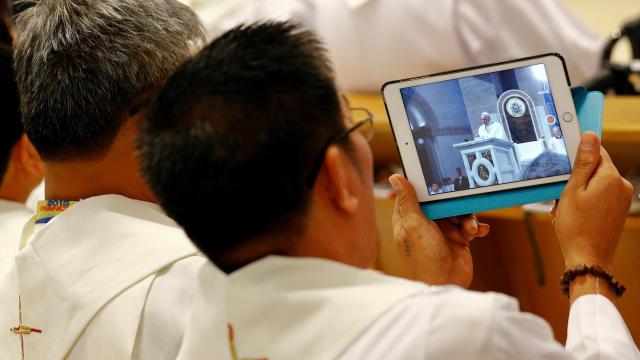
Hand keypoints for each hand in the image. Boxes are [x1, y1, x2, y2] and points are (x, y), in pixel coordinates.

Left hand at [389, 174, 489, 287]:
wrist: (447, 284)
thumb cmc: (425, 258)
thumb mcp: (415, 225)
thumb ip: (408, 200)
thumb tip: (395, 177)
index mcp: (408, 218)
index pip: (416, 193)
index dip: (428, 187)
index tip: (440, 178)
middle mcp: (423, 223)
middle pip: (441, 201)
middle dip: (454, 205)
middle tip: (460, 209)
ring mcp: (441, 231)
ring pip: (457, 212)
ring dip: (466, 219)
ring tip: (470, 229)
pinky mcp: (457, 239)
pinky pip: (468, 226)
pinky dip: (474, 227)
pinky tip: (479, 231)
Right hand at [553, 132, 633, 272]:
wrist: (588, 257)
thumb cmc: (576, 227)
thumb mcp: (573, 189)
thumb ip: (583, 161)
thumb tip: (590, 136)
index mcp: (611, 177)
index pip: (596, 151)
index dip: (577, 158)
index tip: (565, 169)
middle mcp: (621, 185)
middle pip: (595, 168)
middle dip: (576, 178)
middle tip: (562, 196)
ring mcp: (622, 198)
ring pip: (596, 182)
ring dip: (579, 191)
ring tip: (567, 208)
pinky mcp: (619, 209)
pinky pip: (601, 195)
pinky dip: (587, 200)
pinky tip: (575, 214)